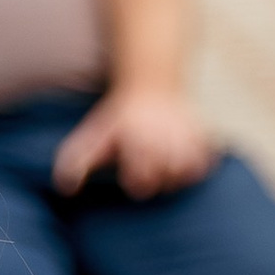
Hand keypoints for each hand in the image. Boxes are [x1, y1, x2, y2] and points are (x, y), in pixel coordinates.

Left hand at [51, 83, 217, 198]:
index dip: (137, 182)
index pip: (142, 179)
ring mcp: (186, 135)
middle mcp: (163, 136)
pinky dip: (200, 166)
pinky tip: (186, 162)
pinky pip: (208, 161)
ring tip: (169, 170)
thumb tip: (66, 188)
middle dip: (158, 180)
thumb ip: (76, 162)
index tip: (132, 178)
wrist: (151, 85)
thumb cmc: (119, 119)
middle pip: (167, 179)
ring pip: (190, 172)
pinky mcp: (203, 133)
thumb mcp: (93, 135)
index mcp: (135, 138)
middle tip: (150, 172)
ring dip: (179, 176)